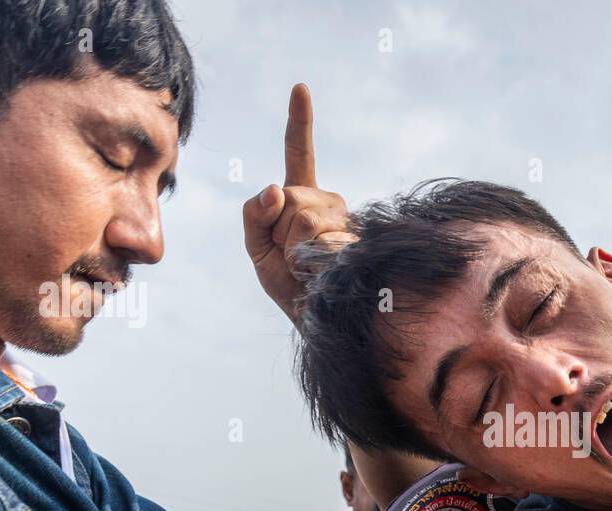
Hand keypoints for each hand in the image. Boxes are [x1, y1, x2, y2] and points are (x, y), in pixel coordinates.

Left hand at [242, 83, 354, 325]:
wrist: (317, 322)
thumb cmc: (289, 287)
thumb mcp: (257, 250)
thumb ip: (254, 216)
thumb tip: (275, 189)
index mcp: (305, 198)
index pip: (300, 155)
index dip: (299, 122)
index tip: (300, 88)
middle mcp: (332, 204)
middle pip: (290, 197)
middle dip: (277, 232)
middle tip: (291, 259)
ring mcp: (348, 223)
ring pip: (302, 218)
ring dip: (293, 250)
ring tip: (307, 269)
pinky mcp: (357, 244)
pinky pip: (318, 241)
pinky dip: (309, 263)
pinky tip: (321, 276)